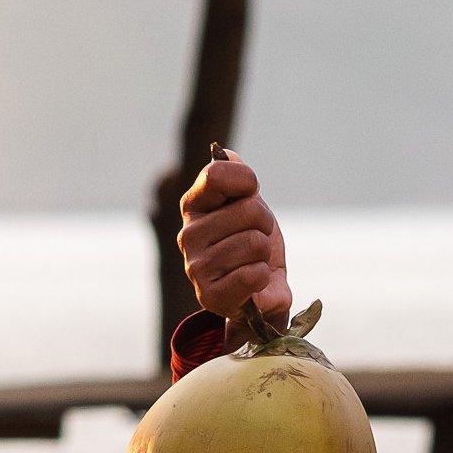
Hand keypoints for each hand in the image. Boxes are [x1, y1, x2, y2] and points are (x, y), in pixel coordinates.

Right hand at [177, 149, 291, 342]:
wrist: (258, 290)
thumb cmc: (251, 240)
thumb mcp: (249, 202)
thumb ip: (237, 175)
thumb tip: (228, 156)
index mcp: (193, 206)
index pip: (216, 175)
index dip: (246, 182)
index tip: (250, 194)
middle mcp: (188, 235)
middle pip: (249, 210)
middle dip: (264, 224)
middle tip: (256, 237)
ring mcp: (196, 267)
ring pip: (255, 243)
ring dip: (264, 253)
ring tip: (252, 261)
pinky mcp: (210, 296)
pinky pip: (254, 274)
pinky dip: (263, 277)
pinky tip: (252, 282)